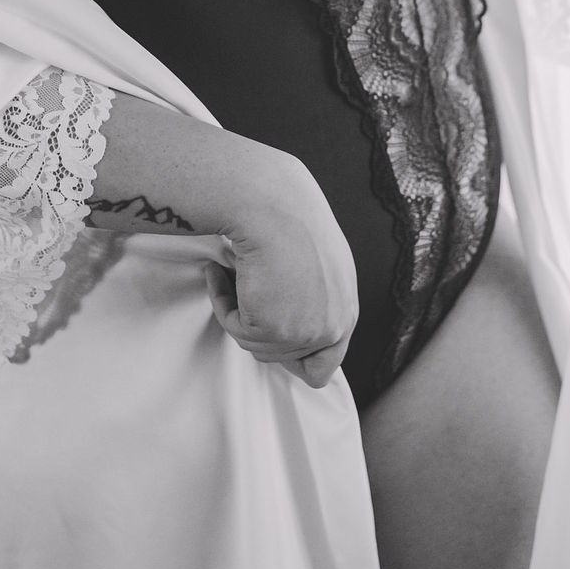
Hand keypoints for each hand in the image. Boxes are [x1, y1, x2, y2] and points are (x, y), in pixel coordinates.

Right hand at [207, 147, 358, 388]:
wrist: (273, 204)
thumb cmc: (290, 221)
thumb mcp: (319, 265)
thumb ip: (314, 300)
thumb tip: (287, 324)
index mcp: (347, 311)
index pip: (325, 364)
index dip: (294, 358)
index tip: (269, 337)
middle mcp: (333, 326)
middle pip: (285, 360)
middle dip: (259, 329)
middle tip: (246, 291)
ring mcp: (307, 332)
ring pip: (258, 347)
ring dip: (240, 313)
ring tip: (236, 274)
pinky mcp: (275, 330)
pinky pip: (236, 330)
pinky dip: (223, 304)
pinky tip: (223, 272)